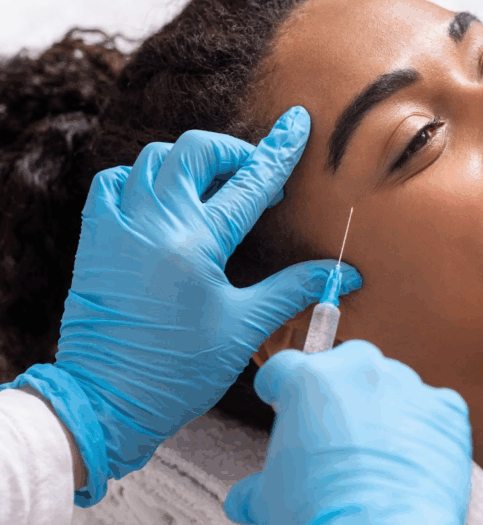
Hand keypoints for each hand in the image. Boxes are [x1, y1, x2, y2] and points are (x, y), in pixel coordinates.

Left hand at [2, 106, 361, 505]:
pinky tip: (161, 197)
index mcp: (196, 245)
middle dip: (233, 151)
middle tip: (255, 174)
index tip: (297, 123)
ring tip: (214, 186)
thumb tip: (345, 273)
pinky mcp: (95, 239)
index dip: (279, 150)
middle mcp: (153, 224)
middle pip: (195, 151)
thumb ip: (294, 289)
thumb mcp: (245, 328)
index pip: (249, 182)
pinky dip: (140, 177)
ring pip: (153, 159)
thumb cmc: (180, 370)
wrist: (107, 401)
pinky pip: (112, 183)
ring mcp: (117, 227)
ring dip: (189, 161)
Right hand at [222, 341, 474, 524]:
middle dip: (338, 393)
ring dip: (383, 410)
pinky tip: (412, 459)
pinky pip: (433, 409)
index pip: (285, 367)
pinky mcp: (447, 409)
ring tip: (377, 454)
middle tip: (333, 432)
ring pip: (392, 387)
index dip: (279, 387)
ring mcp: (408, 387)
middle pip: (345, 366)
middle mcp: (361, 370)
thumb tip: (242, 501)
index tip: (281, 401)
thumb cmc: (320, 514)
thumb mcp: (271, 501)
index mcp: (310, 380)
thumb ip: (255, 489)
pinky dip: (423, 428)